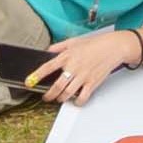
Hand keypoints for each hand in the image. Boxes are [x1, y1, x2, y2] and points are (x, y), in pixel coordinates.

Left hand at [28, 30, 142, 104]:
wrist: (113, 47)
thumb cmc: (94, 44)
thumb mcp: (74, 41)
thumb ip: (58, 46)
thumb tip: (47, 51)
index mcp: (67, 56)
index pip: (47, 67)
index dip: (36, 76)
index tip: (29, 82)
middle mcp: (74, 67)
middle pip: (57, 86)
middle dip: (48, 94)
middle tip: (45, 96)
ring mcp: (83, 76)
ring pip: (67, 93)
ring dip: (60, 99)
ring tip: (58, 98)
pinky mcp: (93, 83)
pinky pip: (82, 97)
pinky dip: (77, 102)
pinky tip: (75, 100)